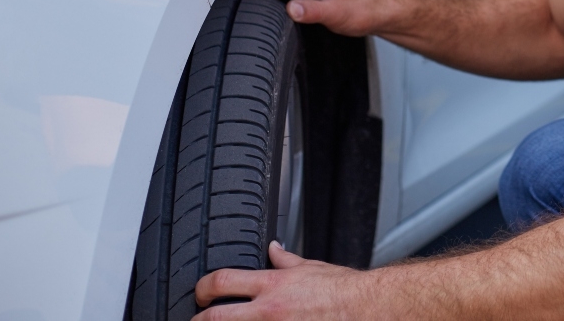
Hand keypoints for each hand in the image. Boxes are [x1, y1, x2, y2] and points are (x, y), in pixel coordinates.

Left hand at [192, 242, 373, 319]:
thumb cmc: (342, 290)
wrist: (364, 308)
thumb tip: (274, 249)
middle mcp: (268, 311)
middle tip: (199, 318)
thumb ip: (286, 260)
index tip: (203, 294)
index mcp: (273, 285)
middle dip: (200, 320)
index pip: (222, 281)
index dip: (203, 288)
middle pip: (215, 318)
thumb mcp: (311, 267)